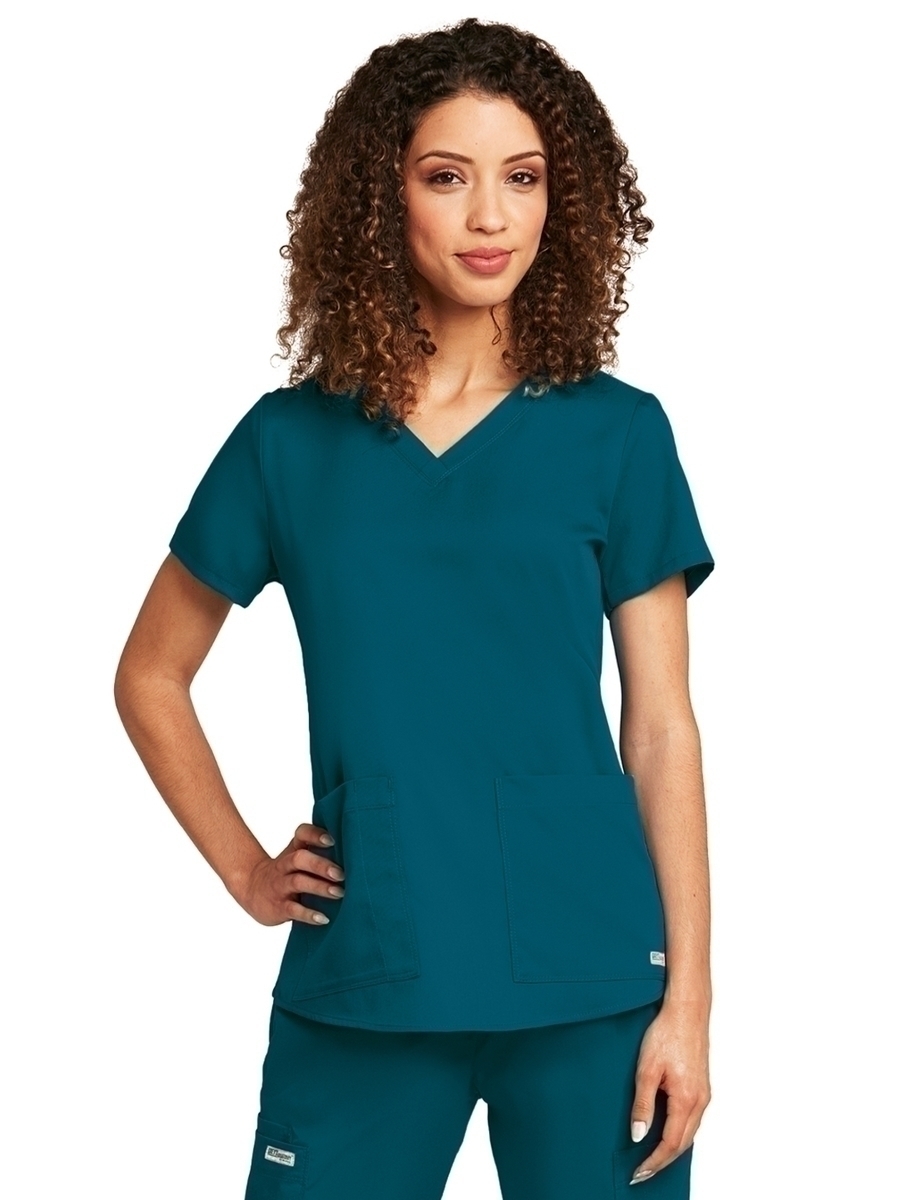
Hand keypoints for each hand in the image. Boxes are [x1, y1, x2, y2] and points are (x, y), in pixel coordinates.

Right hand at [234, 822, 345, 926]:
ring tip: (339, 893)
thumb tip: (358, 855)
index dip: (316, 835)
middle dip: (321, 865)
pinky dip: (309, 914)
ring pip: (298, 882)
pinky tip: (323, 918)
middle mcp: (285, 865)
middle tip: (341, 873)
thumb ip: (320, 853)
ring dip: (319, 887)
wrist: (252, 889)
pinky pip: (293, 909)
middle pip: (300, 859)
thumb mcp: (298, 857)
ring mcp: (280, 886)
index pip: (301, 834)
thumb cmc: (286, 871)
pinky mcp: (278, 906)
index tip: (332, 840)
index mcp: (293, 850)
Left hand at [628, 999, 710, 1184]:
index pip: (670, 1144)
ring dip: (671, 1149)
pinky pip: (692, 1120)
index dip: (654, 1162)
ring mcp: (703, 1094)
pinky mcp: (702, 1087)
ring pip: (689, 1133)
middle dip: (662, 1161)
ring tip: (651, 1159)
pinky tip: (667, 1133)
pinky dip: (679, 1133)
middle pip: (683, 1143)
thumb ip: (643, 1104)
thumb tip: (639, 1135)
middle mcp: (700, 1101)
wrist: (687, 1011)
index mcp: (687, 1099)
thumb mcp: (646, 1069)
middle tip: (642, 1173)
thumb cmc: (667, 1033)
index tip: (639, 1173)